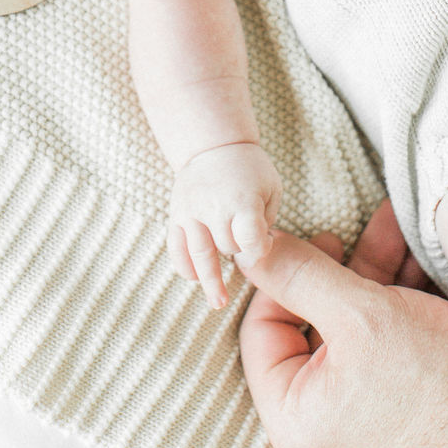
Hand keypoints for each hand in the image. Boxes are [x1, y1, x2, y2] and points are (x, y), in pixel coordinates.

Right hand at [169, 143, 281, 308]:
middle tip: (244, 240)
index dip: (261, 250)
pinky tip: (193, 278)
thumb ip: (266, 222)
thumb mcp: (271, 188)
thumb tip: (253, 254)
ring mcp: (191, 211)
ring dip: (210, 282)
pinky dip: (184, 265)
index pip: (251, 241)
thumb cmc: (250, 169)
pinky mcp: (176, 214)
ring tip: (219, 303)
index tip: (264, 244)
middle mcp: (213, 207)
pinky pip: (176, 247)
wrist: (213, 144)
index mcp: (241, 200)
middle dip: (239, 250)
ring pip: (201, 255)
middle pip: (229, 248)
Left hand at [237, 200, 447, 447]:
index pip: (262, 332)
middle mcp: (321, 434)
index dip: (282, 276)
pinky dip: (395, 304)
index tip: (306, 239)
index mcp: (293, 424)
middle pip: (311, 329)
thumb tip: (248, 246)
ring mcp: (361, 425)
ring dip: (372, 277)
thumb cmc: (438, 379)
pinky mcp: (398, 413)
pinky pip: (381, 349)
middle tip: (347, 234)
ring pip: (351, 332)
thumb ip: (298, 274)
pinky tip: (415, 259)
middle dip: (337, 270)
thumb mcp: (360, 313)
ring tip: (393, 230)